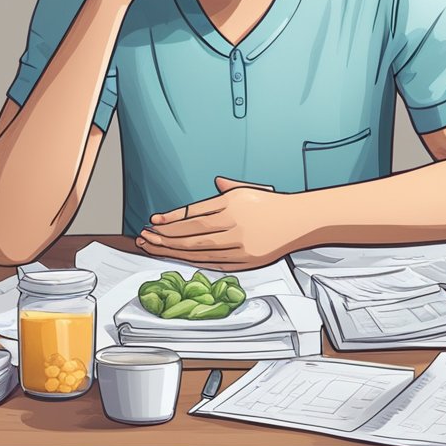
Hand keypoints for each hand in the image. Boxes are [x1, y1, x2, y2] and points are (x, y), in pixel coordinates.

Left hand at [136, 177, 304, 269]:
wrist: (300, 221)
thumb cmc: (272, 204)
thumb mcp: (249, 189)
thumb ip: (228, 187)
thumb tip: (214, 182)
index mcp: (231, 204)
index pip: (193, 213)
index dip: (170, 219)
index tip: (153, 221)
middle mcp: (234, 224)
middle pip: (191, 234)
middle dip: (164, 236)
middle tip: (145, 237)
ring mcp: (240, 244)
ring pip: (199, 250)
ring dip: (173, 250)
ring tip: (155, 248)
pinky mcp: (246, 260)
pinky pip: (214, 262)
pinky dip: (194, 261)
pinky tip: (179, 258)